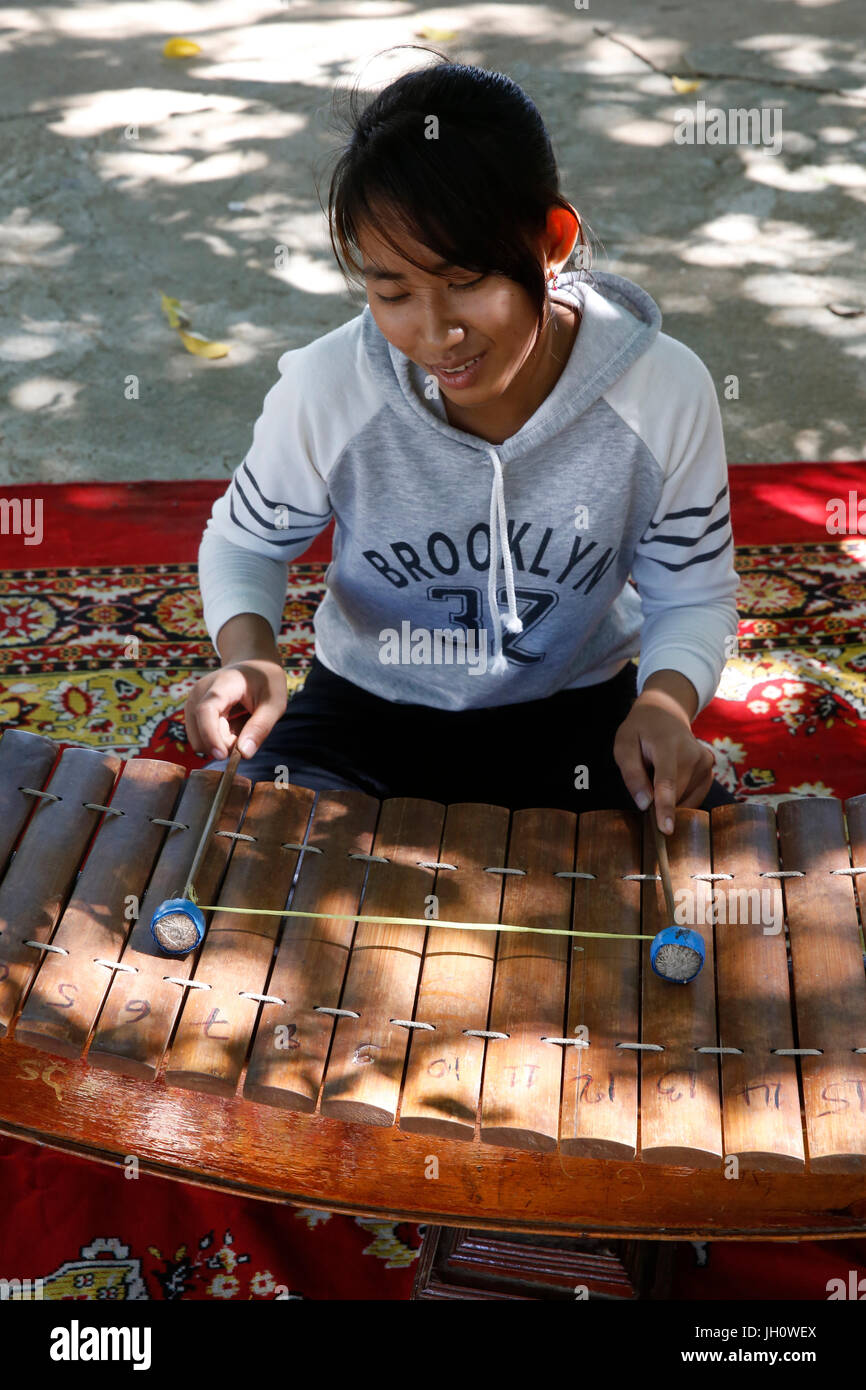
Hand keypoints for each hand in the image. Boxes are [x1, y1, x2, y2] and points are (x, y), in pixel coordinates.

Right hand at [184, 659, 287, 760]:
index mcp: (222, 684)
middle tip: (248, 732)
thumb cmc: (265, 682)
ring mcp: (193, 701)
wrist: (252, 665)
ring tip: (241, 724)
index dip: (210, 735)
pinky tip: (232, 724)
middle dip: (224, 743)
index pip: (206, 711)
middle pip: (200, 730)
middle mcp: (200, 692)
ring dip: (221, 742)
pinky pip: (201, 736)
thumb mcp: (274, 703)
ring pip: (199, 738)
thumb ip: (261, 727)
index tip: (222, 756)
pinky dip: (217, 739)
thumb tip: (244, 754)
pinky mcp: (192, 711)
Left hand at [613, 698, 714, 833]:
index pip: (667, 781)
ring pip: (685, 799)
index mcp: (667, 745)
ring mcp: (705, 762)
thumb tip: (644, 804)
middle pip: (676, 795)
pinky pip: (694, 797)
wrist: (666, 713)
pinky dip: (679, 795)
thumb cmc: (640, 731)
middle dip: (658, 801)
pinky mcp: (710, 770)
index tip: (666, 830)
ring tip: (659, 771)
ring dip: (669, 796)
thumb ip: (632, 775)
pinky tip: (672, 777)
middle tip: (646, 779)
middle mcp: (693, 754)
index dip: (665, 807)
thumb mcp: (624, 746)